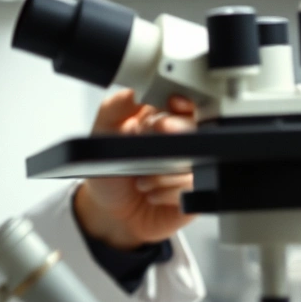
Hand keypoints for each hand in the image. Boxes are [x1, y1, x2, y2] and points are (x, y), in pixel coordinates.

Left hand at [73, 89, 196, 249]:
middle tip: (159, 131)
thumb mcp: (102, 134)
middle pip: (198, 126)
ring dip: (163, 170)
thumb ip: (116, 107)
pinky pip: (194, 186)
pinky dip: (168, 192)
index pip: (184, 102)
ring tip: (142, 177)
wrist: (109, 213)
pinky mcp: (195, 192)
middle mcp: (178, 141)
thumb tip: (135, 88)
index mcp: (159, 119)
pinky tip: (152, 193)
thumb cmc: (107, 173)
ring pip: (196, 158)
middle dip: (176, 129)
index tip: (171, 106)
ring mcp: (190, 166)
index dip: (181, 103)